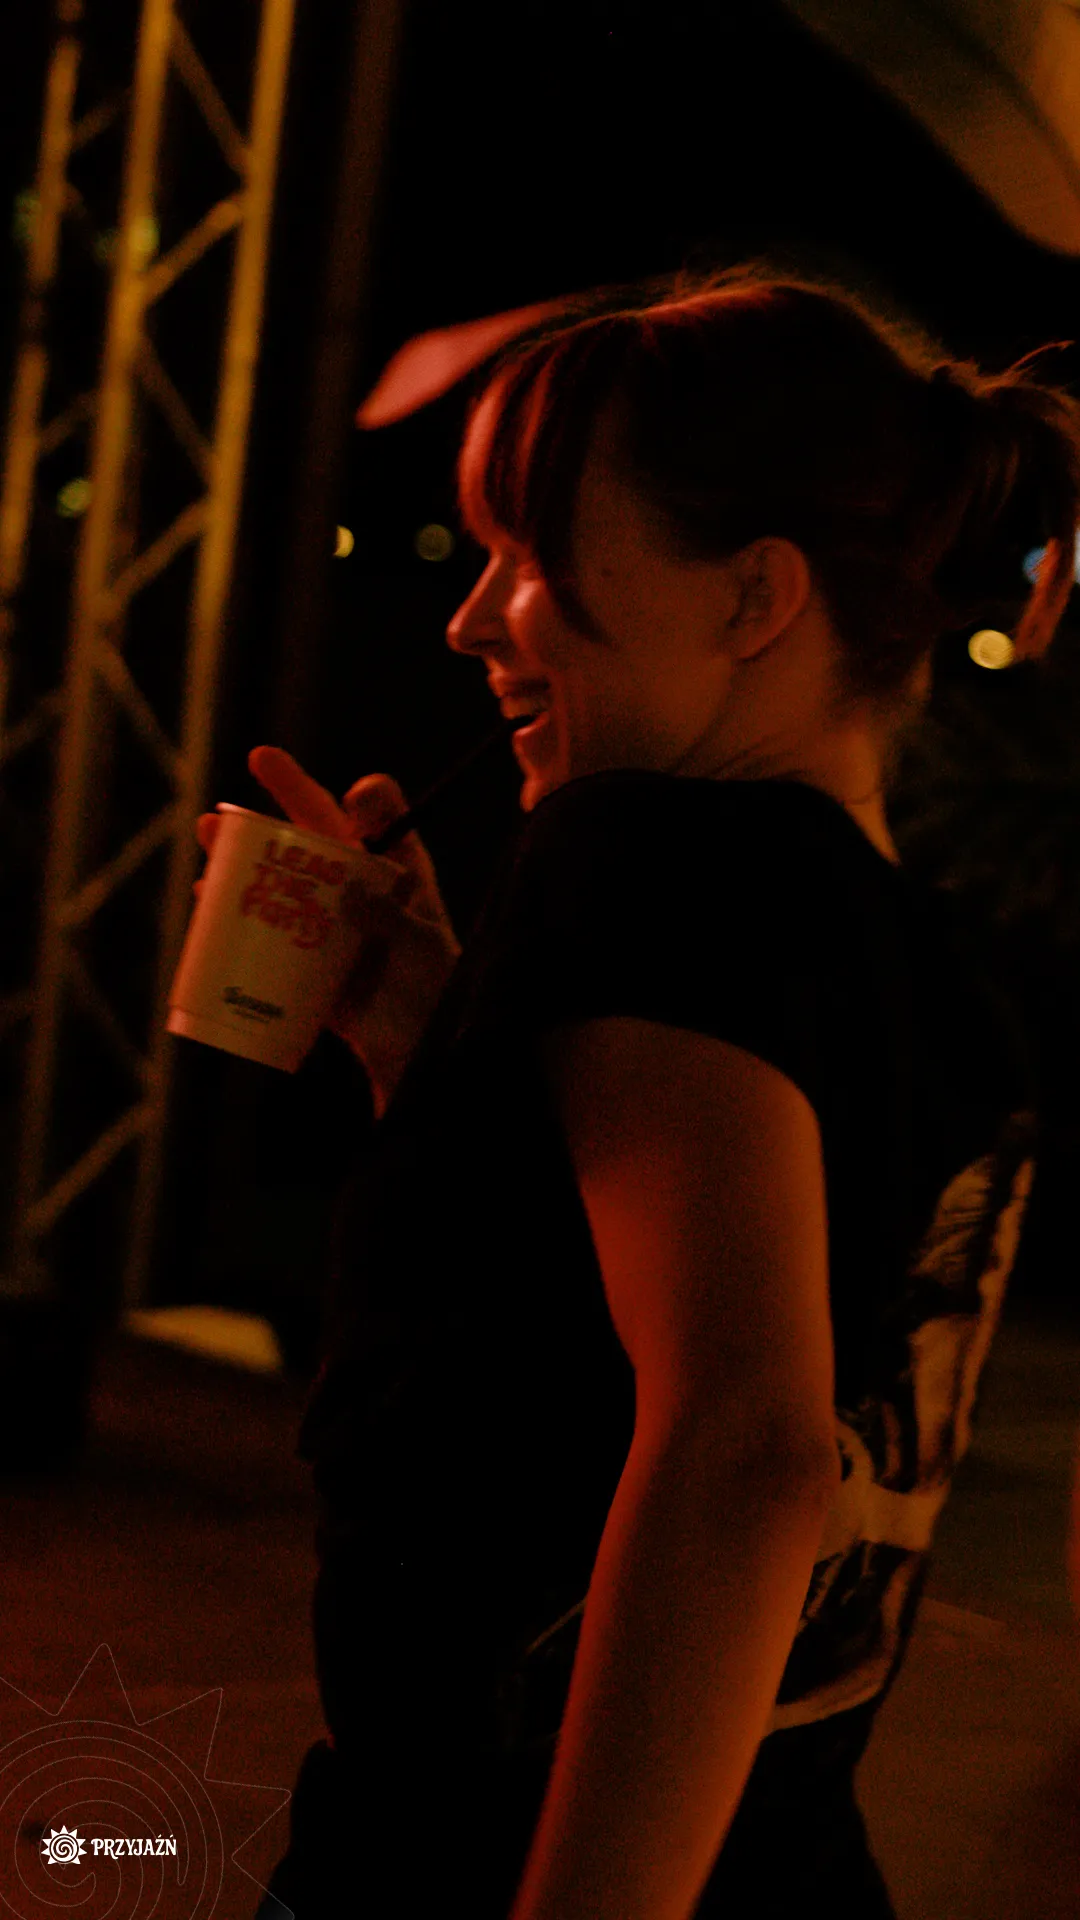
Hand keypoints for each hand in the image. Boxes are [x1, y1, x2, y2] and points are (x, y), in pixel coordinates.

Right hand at [196, 746, 461, 1114]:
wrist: (410, 1046)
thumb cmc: (431, 991)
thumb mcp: (423, 948)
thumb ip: (391, 919)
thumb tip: (350, 892)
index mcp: (396, 871)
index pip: (386, 817)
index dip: (371, 798)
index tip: (354, 799)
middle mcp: (357, 882)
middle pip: (320, 826)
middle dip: (289, 790)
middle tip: (261, 760)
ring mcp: (324, 915)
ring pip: (281, 869)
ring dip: (243, 847)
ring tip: (210, 831)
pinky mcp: (299, 952)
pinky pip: (260, 924)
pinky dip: (230, 908)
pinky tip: (206, 895)